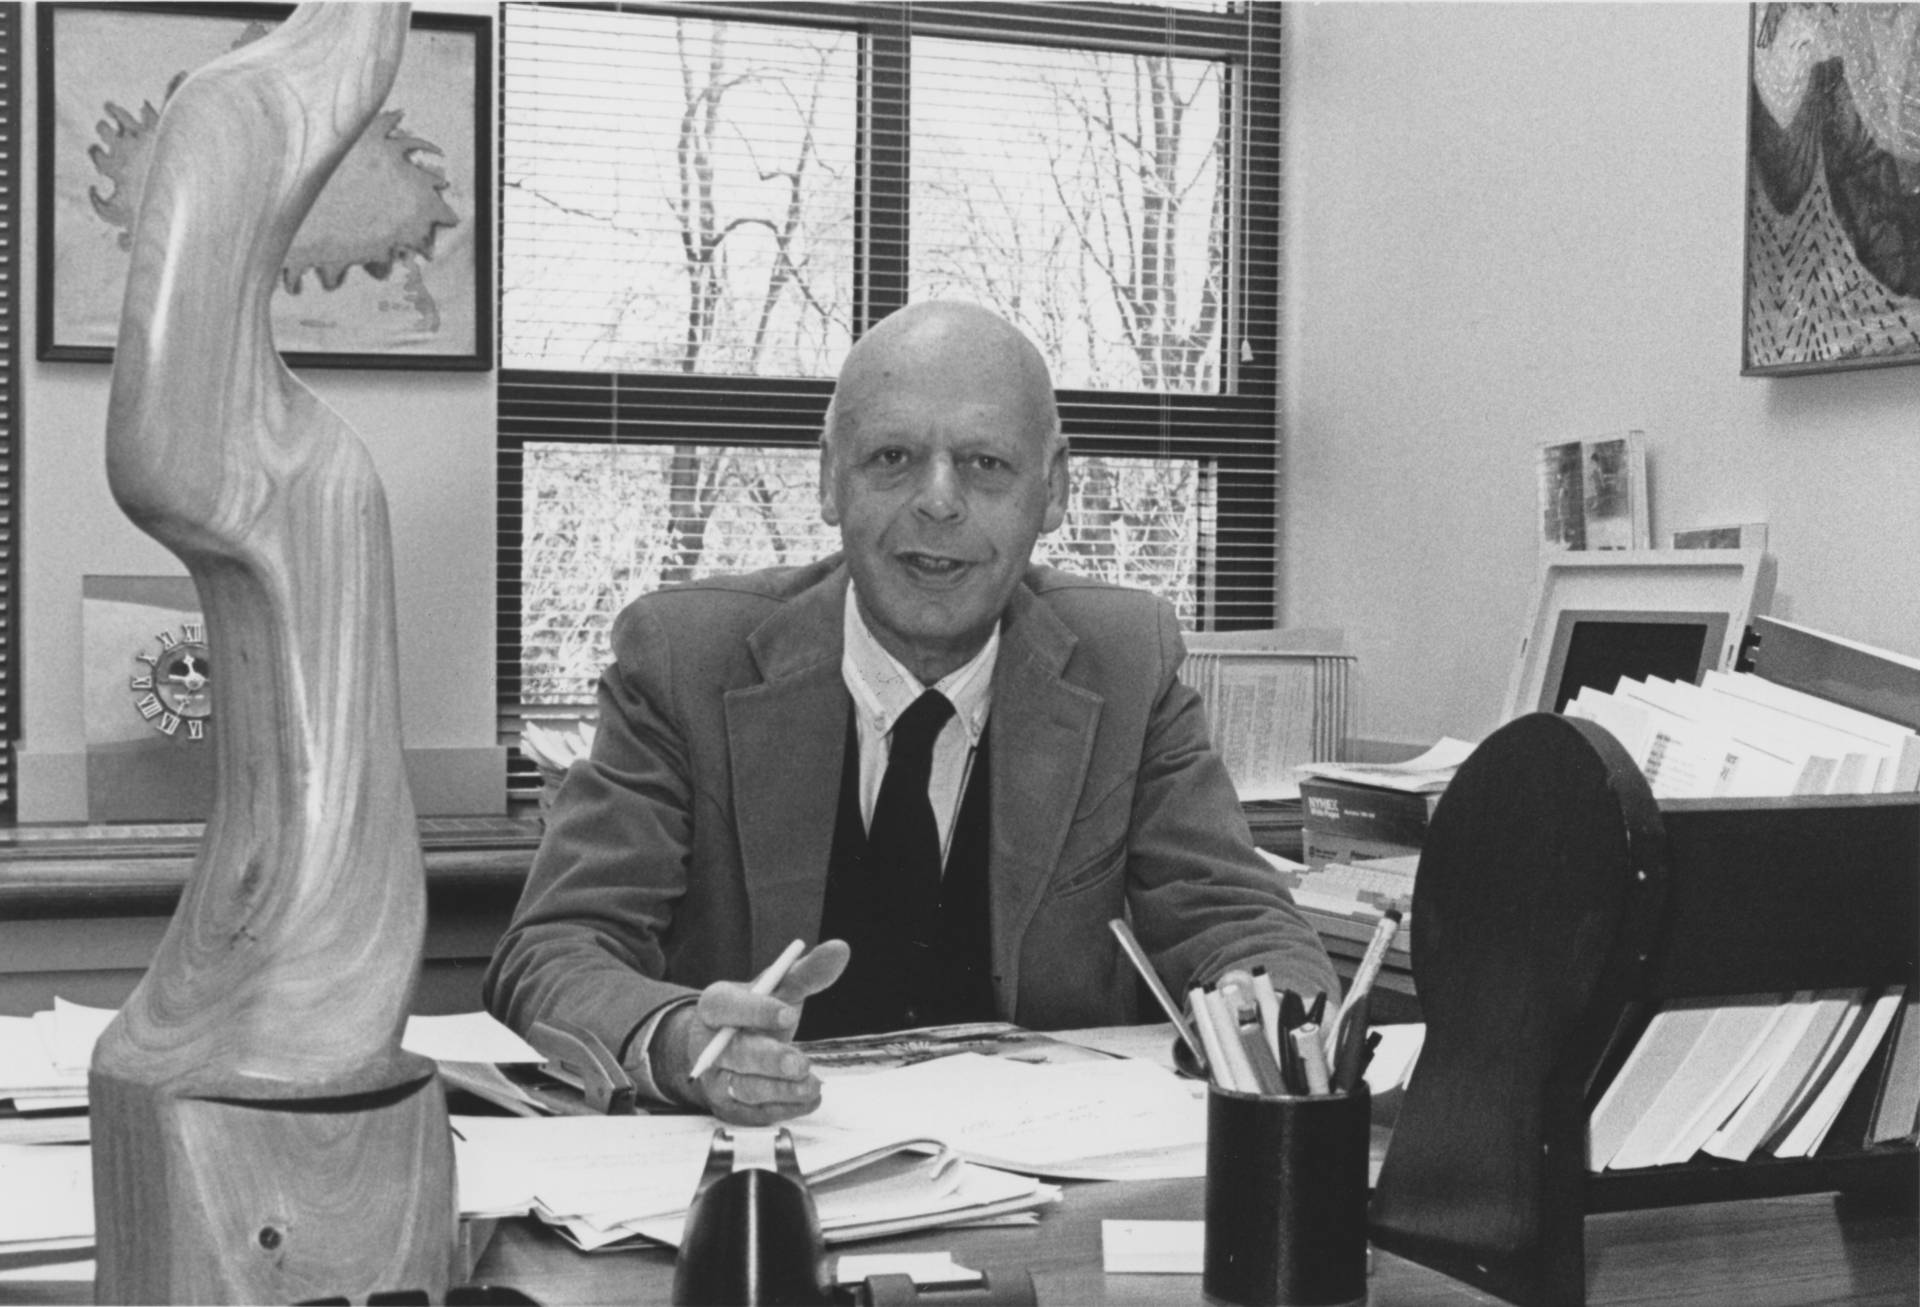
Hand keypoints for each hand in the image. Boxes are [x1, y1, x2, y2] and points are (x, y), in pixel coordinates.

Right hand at [660, 939, 849, 1124]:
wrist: (726, 1049)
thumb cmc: (755, 1014)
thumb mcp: (778, 989)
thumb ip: (807, 971)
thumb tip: (840, 949)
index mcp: (715, 1006)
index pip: (727, 1007)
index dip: (756, 1011)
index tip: (789, 1013)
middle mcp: (709, 1045)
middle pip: (735, 1054)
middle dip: (769, 1060)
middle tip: (800, 1064)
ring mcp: (716, 1079)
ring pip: (743, 1089)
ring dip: (780, 1090)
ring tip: (812, 1085)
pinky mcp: (729, 1108)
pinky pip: (753, 1114)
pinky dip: (783, 1108)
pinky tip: (809, 1099)